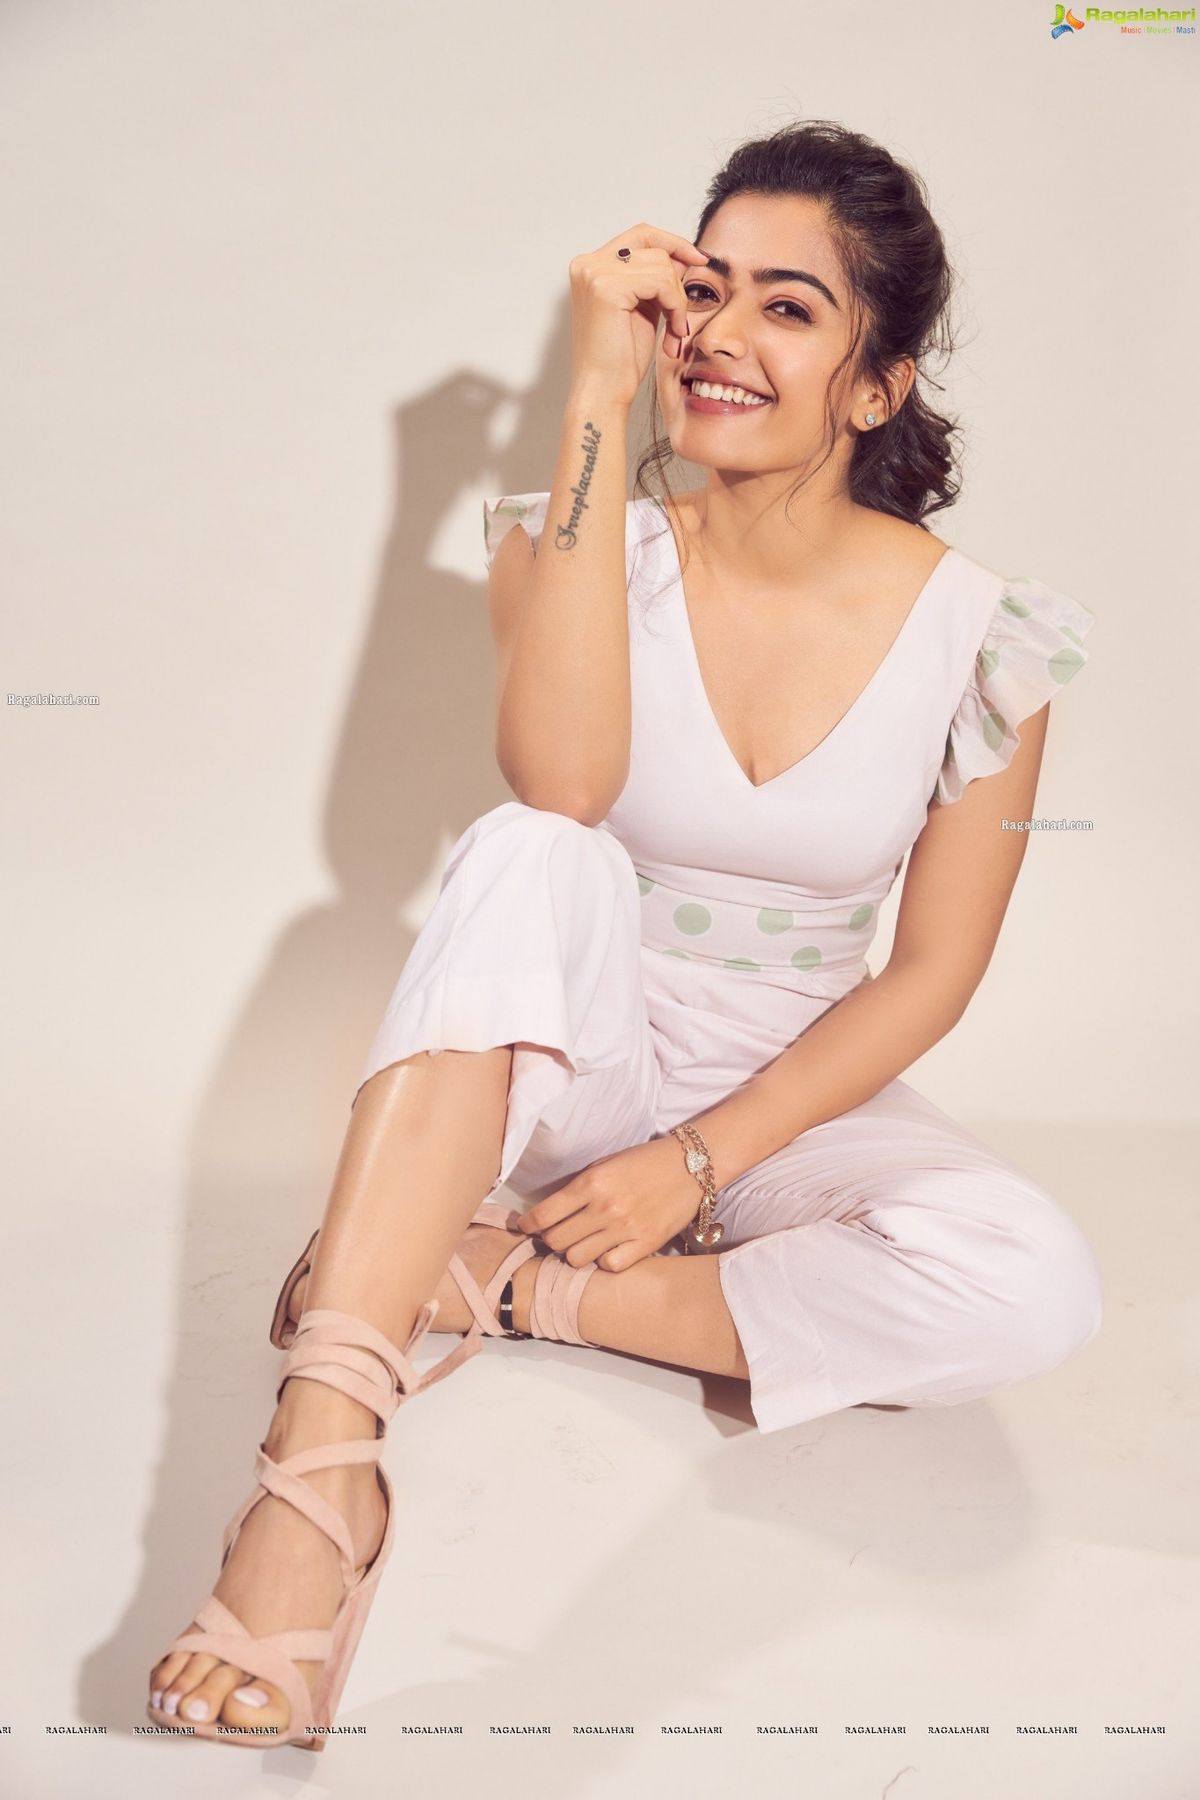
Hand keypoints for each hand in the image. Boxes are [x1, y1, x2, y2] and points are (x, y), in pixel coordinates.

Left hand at [513, 1135, 703, 1271]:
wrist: (691, 1164)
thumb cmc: (644, 1161)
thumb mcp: (604, 1164)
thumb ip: (578, 1188)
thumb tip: (549, 1212)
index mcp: (591, 1183)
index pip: (544, 1215)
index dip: (527, 1225)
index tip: (524, 1227)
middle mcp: (605, 1207)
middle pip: (556, 1241)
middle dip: (549, 1240)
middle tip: (555, 1235)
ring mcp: (626, 1228)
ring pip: (577, 1259)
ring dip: (575, 1253)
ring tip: (582, 1243)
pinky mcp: (646, 1243)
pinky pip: (610, 1265)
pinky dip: (604, 1261)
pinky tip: (607, 1249)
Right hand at [568, 223, 710, 408]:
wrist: (603, 392)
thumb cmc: (620, 360)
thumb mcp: (645, 308)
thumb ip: (657, 278)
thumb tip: (684, 254)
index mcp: (591, 266)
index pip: (640, 234)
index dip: (672, 242)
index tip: (699, 259)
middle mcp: (587, 263)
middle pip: (652, 242)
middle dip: (677, 274)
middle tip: (683, 311)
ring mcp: (594, 273)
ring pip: (661, 263)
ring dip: (678, 299)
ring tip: (675, 330)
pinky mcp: (606, 287)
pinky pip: (662, 281)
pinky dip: (675, 306)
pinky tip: (673, 332)